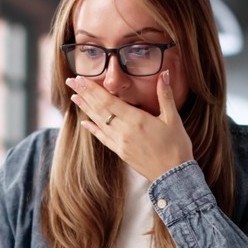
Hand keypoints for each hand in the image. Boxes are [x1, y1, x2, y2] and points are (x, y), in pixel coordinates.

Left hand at [66, 70, 193, 181]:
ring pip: (99, 122)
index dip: (92, 89)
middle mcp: (124, 131)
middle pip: (99, 109)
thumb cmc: (176, 146)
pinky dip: (93, 129)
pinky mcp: (120, 152)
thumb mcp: (173, 118)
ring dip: (85, 108)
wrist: (174, 175)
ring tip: (74, 97)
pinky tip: (84, 123)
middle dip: (84, 94)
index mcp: (136, 120)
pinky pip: (103, 138)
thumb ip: (165, 95)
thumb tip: (165, 73)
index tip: (80, 78)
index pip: (108, 100)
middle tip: (70, 81)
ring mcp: (120, 143)